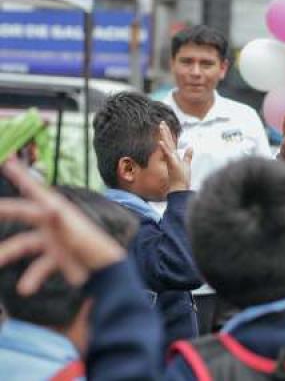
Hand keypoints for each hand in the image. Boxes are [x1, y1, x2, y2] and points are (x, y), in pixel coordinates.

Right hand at [0, 159, 124, 294]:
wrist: (108, 274)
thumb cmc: (94, 252)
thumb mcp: (75, 236)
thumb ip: (60, 223)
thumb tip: (48, 208)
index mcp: (59, 213)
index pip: (37, 190)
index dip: (22, 176)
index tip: (7, 162)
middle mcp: (56, 223)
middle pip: (25, 213)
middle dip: (8, 211)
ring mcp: (55, 240)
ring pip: (25, 243)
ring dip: (9, 253)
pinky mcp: (58, 256)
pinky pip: (38, 264)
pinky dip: (32, 275)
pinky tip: (26, 288)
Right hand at [159, 121, 191, 191]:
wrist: (179, 188)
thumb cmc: (182, 178)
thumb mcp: (186, 164)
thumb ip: (188, 156)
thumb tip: (190, 147)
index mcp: (174, 155)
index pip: (171, 142)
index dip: (168, 134)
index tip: (165, 126)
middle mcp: (171, 156)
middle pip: (168, 141)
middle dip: (164, 131)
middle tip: (161, 122)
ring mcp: (170, 159)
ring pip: (167, 145)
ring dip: (164, 136)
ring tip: (161, 127)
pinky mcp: (172, 163)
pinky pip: (167, 154)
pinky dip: (164, 148)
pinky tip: (160, 142)